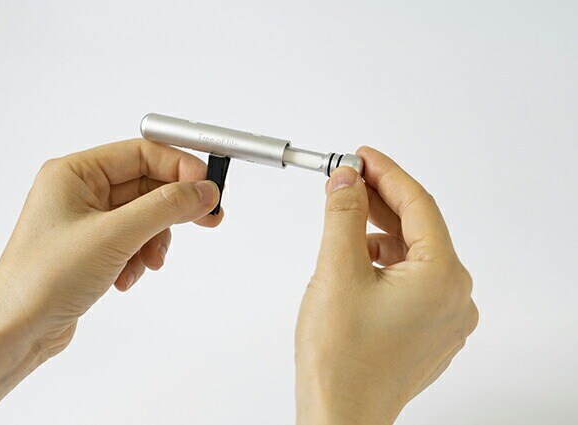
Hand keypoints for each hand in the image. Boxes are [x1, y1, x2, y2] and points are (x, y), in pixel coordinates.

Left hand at [0, 139, 223, 424]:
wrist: (15, 330)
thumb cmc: (44, 278)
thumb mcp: (115, 236)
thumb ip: (164, 207)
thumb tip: (203, 190)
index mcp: (74, 172)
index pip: (140, 152)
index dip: (179, 167)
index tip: (208, 186)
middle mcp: (78, 191)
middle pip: (145, 185)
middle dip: (172, 209)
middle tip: (207, 219)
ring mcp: (84, 221)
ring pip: (142, 216)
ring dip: (154, 239)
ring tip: (148, 263)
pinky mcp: (90, 248)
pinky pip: (131, 240)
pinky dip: (139, 257)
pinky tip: (126, 278)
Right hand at [295, 147, 478, 423]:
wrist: (339, 415)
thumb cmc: (341, 358)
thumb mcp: (336, 270)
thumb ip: (344, 214)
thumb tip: (347, 178)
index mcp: (443, 278)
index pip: (418, 205)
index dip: (387, 173)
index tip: (360, 156)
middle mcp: (454, 298)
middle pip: (418, 230)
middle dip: (380, 201)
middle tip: (346, 180)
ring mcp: (444, 319)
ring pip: (413, 256)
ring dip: (379, 234)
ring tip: (343, 222)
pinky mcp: (428, 332)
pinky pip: (411, 282)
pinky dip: (384, 263)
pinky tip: (355, 260)